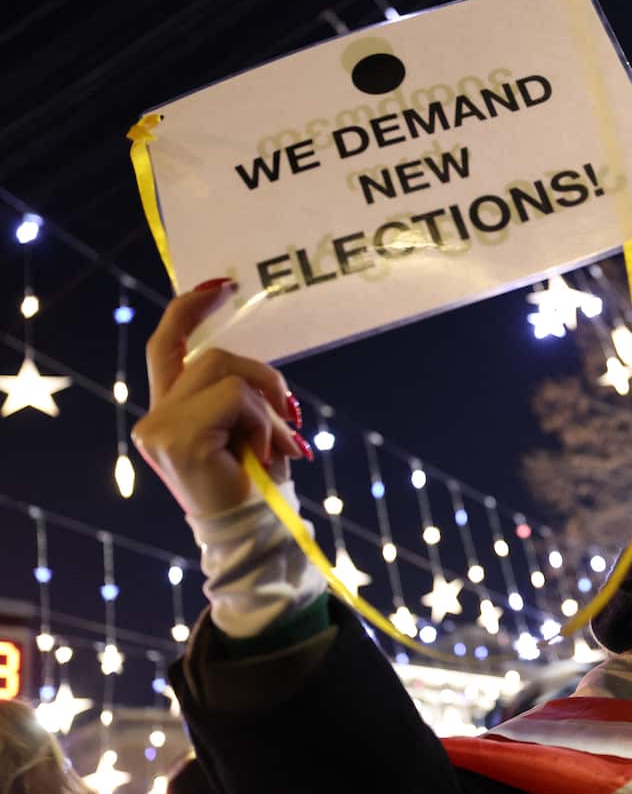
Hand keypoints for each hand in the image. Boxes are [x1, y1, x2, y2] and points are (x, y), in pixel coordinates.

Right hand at [132, 280, 310, 515]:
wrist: (256, 533)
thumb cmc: (258, 484)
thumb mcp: (251, 427)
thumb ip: (240, 392)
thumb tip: (260, 368)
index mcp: (169, 412)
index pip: (167, 347)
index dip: (189, 310)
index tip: (223, 286)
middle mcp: (154, 418)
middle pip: (211, 355)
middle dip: (262, 376)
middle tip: (290, 412)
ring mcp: (159, 428)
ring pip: (226, 371)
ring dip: (267, 404)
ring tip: (282, 443)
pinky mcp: (176, 438)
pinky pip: (236, 398)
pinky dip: (265, 422)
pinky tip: (270, 454)